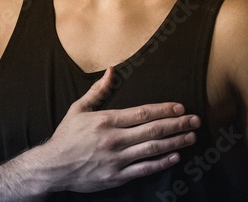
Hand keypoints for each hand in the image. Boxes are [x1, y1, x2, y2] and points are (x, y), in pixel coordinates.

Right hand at [36, 67, 199, 192]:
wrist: (52, 167)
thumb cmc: (66, 137)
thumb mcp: (78, 109)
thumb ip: (98, 91)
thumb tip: (111, 71)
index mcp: (106, 121)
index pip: (143, 113)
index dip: (164, 109)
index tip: (180, 107)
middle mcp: (114, 139)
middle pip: (153, 130)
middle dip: (178, 124)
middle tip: (195, 120)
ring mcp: (117, 159)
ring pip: (153, 149)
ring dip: (175, 142)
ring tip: (191, 136)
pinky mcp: (117, 176)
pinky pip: (145, 169)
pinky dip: (162, 163)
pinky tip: (175, 156)